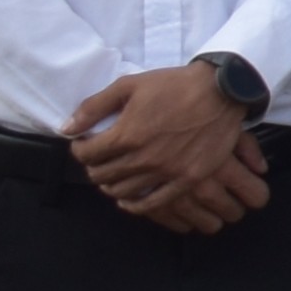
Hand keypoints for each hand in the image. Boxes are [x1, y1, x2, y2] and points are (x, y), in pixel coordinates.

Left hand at [64, 62, 267, 231]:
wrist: (222, 91)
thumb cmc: (174, 84)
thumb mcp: (129, 85)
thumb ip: (94, 107)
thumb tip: (68, 128)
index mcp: (126, 134)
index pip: (88, 153)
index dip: (80, 149)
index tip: (84, 144)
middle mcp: (143, 158)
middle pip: (103, 174)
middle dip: (93, 167)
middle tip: (98, 160)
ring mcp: (166, 172)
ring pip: (124, 191)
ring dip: (111, 185)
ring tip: (112, 177)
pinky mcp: (186, 179)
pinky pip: (154, 203)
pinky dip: (136, 205)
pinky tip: (129, 201)